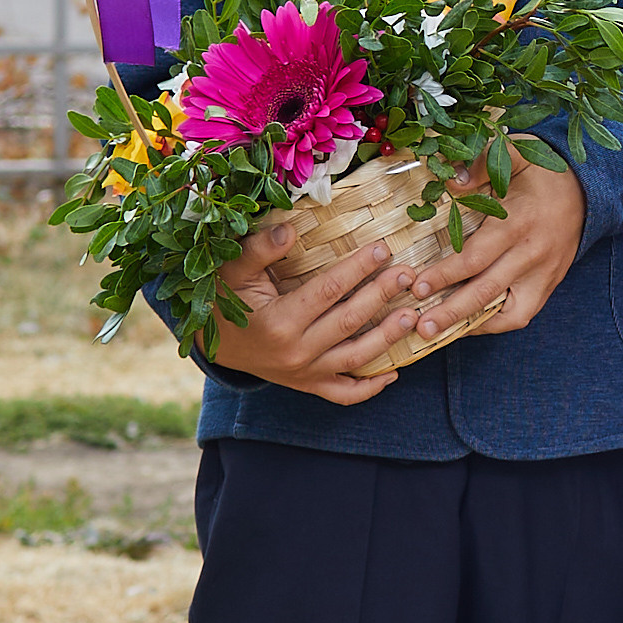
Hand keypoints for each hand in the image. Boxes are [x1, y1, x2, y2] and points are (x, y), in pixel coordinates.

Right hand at [213, 228, 428, 405]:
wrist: (211, 344)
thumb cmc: (224, 299)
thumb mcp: (233, 269)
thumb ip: (259, 249)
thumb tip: (290, 229)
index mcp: (278, 322)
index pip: (327, 291)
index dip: (356, 269)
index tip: (381, 250)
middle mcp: (295, 353)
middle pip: (348, 322)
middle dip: (381, 296)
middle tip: (407, 275)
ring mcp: (303, 374)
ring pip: (355, 359)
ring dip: (387, 339)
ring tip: (411, 316)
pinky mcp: (308, 385)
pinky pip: (343, 393)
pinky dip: (370, 388)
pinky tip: (394, 373)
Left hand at [399, 148, 587, 342]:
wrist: (586, 189)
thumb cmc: (542, 173)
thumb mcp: (515, 154)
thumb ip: (481, 164)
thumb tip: (450, 181)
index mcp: (518, 223)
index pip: (475, 257)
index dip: (445, 274)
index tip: (417, 285)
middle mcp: (532, 254)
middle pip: (485, 290)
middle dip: (450, 310)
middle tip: (419, 323)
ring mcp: (543, 274)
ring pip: (505, 311)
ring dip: (469, 324)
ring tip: (436, 333)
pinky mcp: (548, 285)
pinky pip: (521, 315)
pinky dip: (494, 324)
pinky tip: (467, 325)